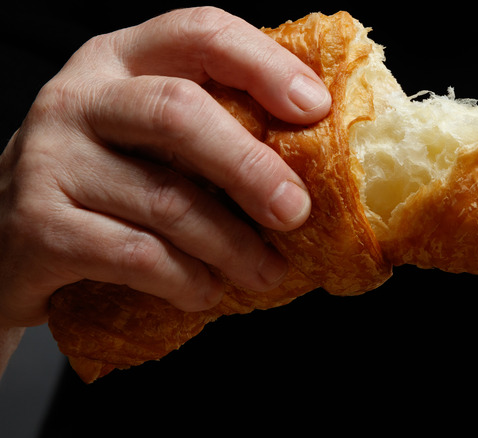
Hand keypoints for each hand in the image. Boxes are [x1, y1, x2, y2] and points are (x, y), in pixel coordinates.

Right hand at [0, 7, 330, 326]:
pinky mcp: (38, 225)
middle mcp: (79, 98)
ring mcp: (49, 159)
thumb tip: (313, 163)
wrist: (5, 240)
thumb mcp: (147, 138)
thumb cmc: (103, 184)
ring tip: (265, 272)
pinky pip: (135, 255)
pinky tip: (207, 291)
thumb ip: (210, 132)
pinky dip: (185, 279)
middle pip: (179, 113)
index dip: (263, 65)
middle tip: (296, 212)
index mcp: (120, 61)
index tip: (314, 109)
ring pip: (165, 199)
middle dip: (251, 167)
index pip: (198, 34)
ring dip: (231, 245)